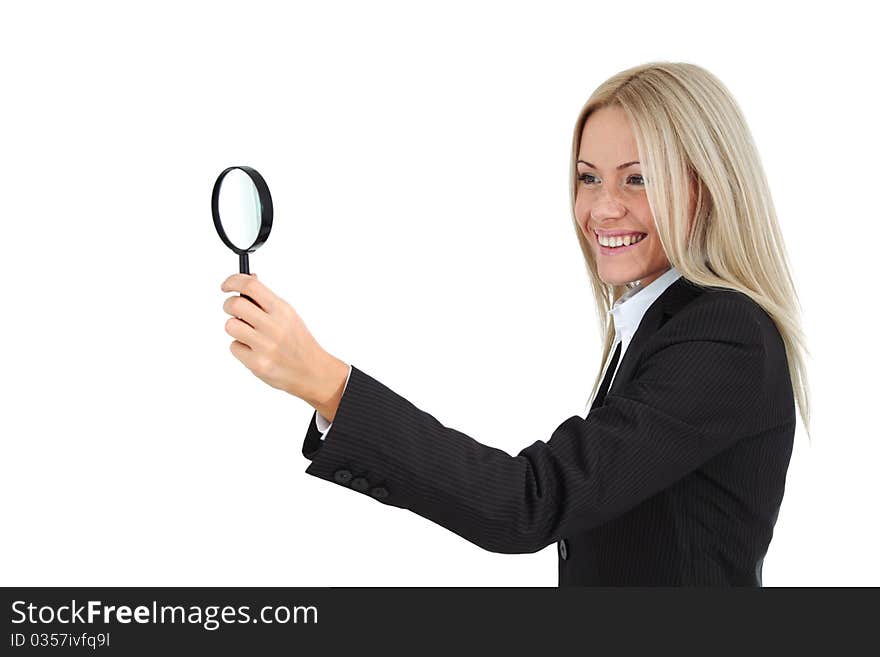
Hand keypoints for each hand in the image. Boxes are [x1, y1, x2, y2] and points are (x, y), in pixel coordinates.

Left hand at [220, 273, 345, 410]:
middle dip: (229, 305)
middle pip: (235, 304)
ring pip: (230, 325)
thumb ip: (267, 299)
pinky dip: (240, 347)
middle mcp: (274, 326)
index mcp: (282, 310)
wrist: (312, 372)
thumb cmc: (298, 342)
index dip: (233, 281)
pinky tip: (255, 350)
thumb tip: (249, 278)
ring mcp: (265, 346)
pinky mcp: (257, 364)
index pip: (251, 286)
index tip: (226, 286)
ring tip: (248, 334)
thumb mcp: (288, 315)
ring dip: (235, 327)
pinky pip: (234, 347)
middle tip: (234, 310)